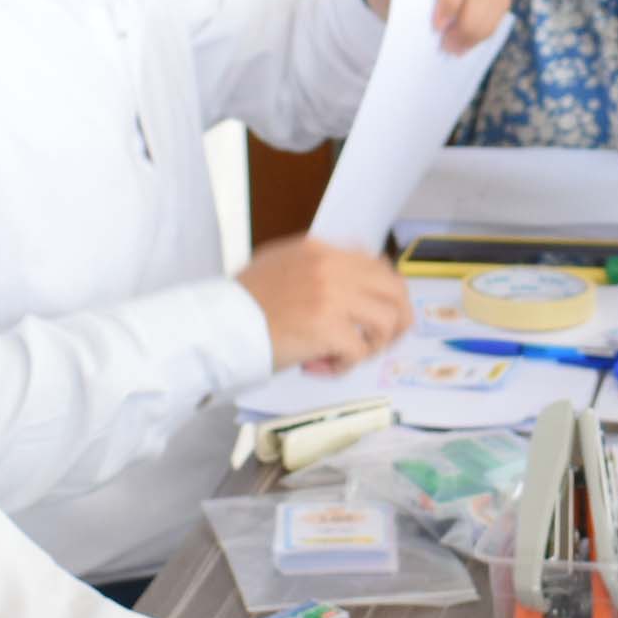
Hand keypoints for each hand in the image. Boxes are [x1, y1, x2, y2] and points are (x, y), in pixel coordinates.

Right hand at [234, 235, 416, 371]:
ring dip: (373, 345)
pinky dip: (344, 366)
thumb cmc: (243, 304)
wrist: (220, 326)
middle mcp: (332, 266)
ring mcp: (333, 296)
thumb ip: (315, 268)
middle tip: (382, 341)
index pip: (377, 264)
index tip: (377, 313)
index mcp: (320, 250)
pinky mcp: (330, 329)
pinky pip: (360, 351)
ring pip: (388, 321)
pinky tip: (319, 367)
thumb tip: (350, 285)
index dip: (385, 292)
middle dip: (397, 319)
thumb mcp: (279, 265)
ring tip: (345, 356)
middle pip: (395, 289)